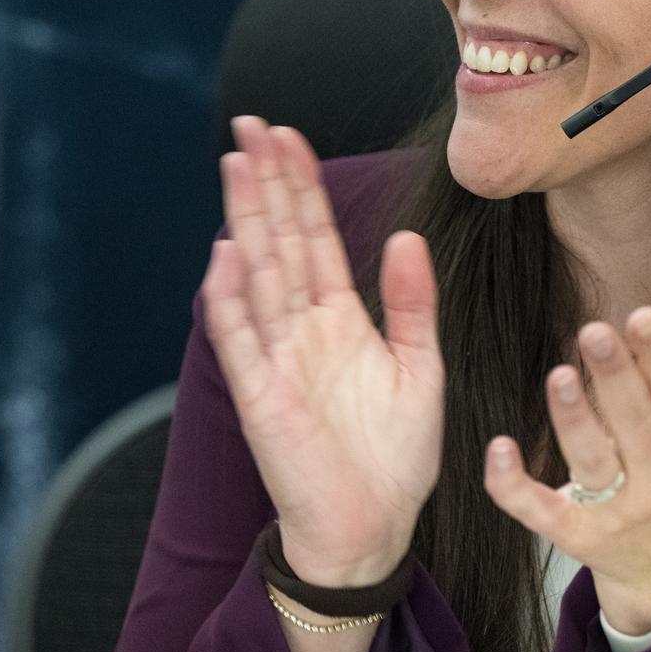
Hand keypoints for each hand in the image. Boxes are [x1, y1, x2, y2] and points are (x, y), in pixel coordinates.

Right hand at [203, 117, 443, 584]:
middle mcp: (302, 328)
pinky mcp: (261, 395)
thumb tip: (406, 237)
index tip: (290, 136)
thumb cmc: (396, 455)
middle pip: (280, 239)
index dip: (303, 185)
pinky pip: (241, 337)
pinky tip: (228, 250)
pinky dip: (231, 295)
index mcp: (341, 318)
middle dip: (265, 182)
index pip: (317, 236)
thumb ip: (414, 303)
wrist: (373, 526)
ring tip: (236, 164)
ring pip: (257, 273)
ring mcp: (277, 358)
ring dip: (246, 218)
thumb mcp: (422, 368)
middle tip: (250, 124)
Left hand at [481, 307, 650, 633]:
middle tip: (594, 331)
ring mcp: (617, 508)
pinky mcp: (577, 532)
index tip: (643, 317)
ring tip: (559, 377)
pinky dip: (514, 487)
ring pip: (592, 461)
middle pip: (635, 422)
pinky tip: (499, 450)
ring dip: (573, 420)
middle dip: (615, 376)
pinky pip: (541, 512)